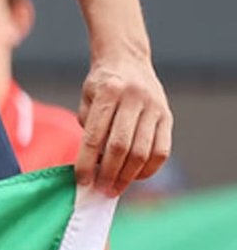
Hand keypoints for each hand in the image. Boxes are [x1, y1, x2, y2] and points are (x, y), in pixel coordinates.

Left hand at [75, 51, 172, 195]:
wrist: (127, 59)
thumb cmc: (101, 83)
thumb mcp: (87, 97)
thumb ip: (89, 126)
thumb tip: (92, 164)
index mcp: (107, 92)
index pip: (94, 135)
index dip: (87, 162)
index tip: (81, 181)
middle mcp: (133, 98)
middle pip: (120, 146)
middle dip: (109, 173)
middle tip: (100, 191)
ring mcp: (154, 107)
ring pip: (142, 151)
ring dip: (128, 176)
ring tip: (115, 189)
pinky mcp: (167, 116)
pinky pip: (161, 150)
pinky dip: (149, 169)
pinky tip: (136, 177)